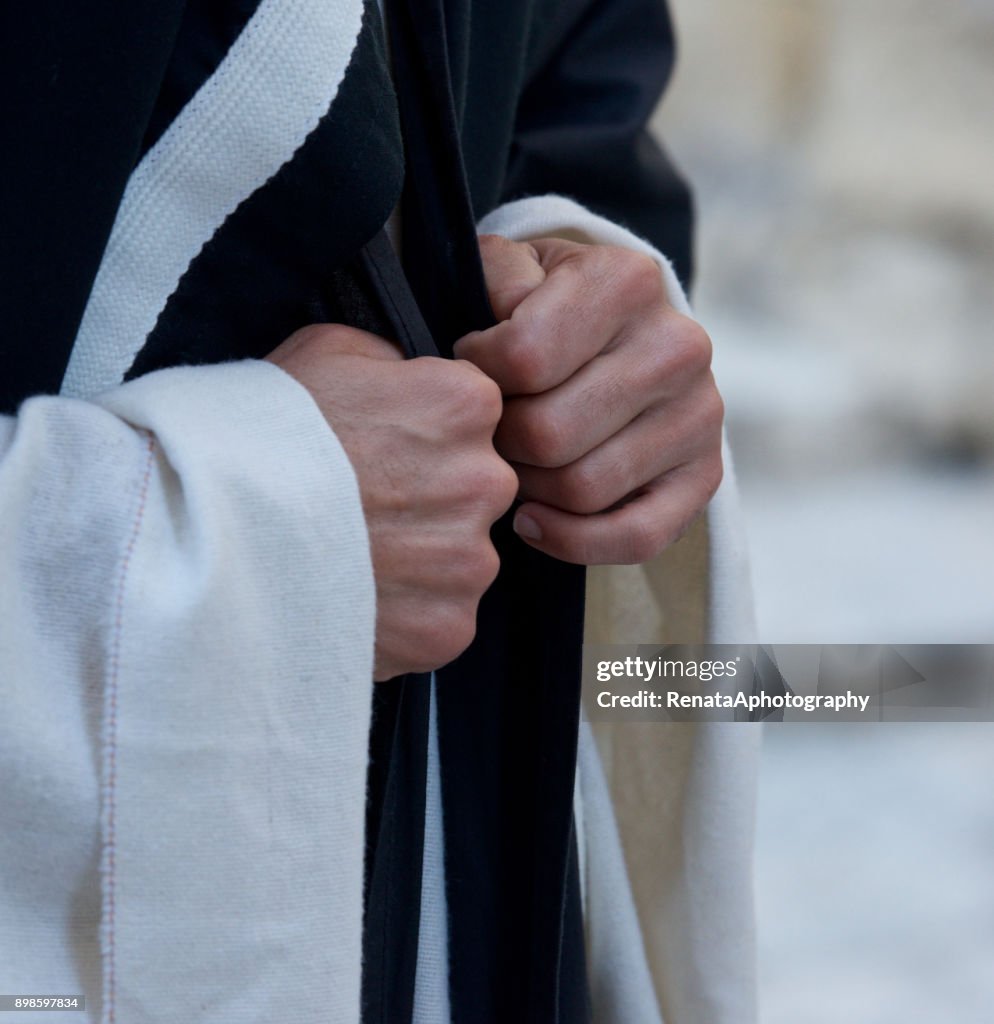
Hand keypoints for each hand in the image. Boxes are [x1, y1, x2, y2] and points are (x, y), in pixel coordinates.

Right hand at [267, 324, 516, 679]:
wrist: (210, 533)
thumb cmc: (261, 434)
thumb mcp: (326, 353)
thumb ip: (392, 362)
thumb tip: (413, 377)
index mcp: (465, 405)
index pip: (474, 414)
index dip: (425, 430)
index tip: (384, 446)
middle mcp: (486, 482)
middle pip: (474, 488)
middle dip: (432, 496)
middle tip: (366, 507)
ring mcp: (469, 562)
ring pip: (460, 557)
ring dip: (422, 559)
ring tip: (354, 556)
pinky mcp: (448, 627)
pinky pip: (440, 616)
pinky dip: (406, 613)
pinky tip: (358, 597)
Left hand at [453, 235, 722, 565]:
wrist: (617, 337)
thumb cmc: (546, 308)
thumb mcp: (512, 270)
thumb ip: (492, 276)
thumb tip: (498, 326)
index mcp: (626, 281)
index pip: (524, 356)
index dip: (477, 374)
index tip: (472, 369)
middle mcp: (678, 346)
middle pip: (549, 434)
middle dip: (500, 442)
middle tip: (488, 431)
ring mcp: (700, 415)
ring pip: (582, 489)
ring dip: (527, 488)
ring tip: (512, 464)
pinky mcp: (704, 476)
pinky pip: (636, 537)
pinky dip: (571, 541)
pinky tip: (533, 520)